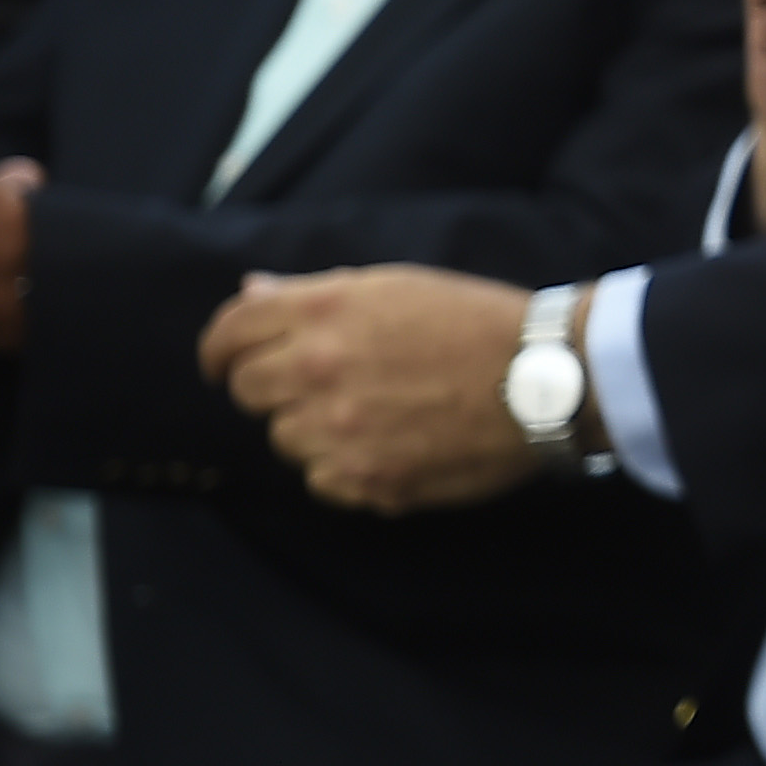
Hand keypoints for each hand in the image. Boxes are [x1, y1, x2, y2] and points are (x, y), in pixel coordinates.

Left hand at [197, 267, 556, 512]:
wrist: (546, 379)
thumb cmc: (478, 322)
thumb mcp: (396, 285)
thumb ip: (315, 293)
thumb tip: (253, 293)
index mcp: (324, 312)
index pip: (231, 331)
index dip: (219, 349)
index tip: (223, 362)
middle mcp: (317, 370)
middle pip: (247, 389)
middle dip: (270, 386)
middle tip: (317, 385)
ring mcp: (338, 432)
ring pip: (283, 438)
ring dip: (311, 428)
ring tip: (368, 415)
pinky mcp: (365, 480)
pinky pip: (320, 480)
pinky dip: (343, 467)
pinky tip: (388, 445)